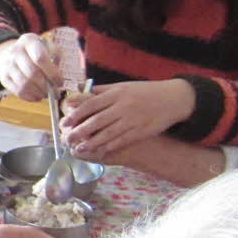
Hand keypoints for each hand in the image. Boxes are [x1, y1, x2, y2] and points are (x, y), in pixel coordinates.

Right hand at [0, 33, 58, 100]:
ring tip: (45, 94)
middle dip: (46, 86)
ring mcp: (7, 65)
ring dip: (38, 92)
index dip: (52, 73)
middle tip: (54, 92)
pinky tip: (37, 96)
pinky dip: (30, 97)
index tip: (59, 82)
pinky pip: (18, 91)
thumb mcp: (45, 46)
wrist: (8, 54)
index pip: (40, 58)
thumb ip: (55, 56)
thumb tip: (57, 74)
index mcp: (28, 40)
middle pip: (32, 73)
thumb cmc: (34, 51)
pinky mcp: (4, 77)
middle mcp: (16, 51)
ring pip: (25, 84)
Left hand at [61, 79, 194, 158]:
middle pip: (97, 120)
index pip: (92, 104)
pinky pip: (122, 140)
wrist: (172, 99)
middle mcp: (123, 106)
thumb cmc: (145, 91)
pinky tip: (98, 151)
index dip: (76, 114)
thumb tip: (80, 92)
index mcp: (117, 93)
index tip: (65, 122)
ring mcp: (132, 120)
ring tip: (78, 148)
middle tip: (66, 138)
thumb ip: (102, 90)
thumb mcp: (123, 86)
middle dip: (80, 131)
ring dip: (92, 142)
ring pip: (108, 133)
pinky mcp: (141, 131)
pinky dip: (109, 146)